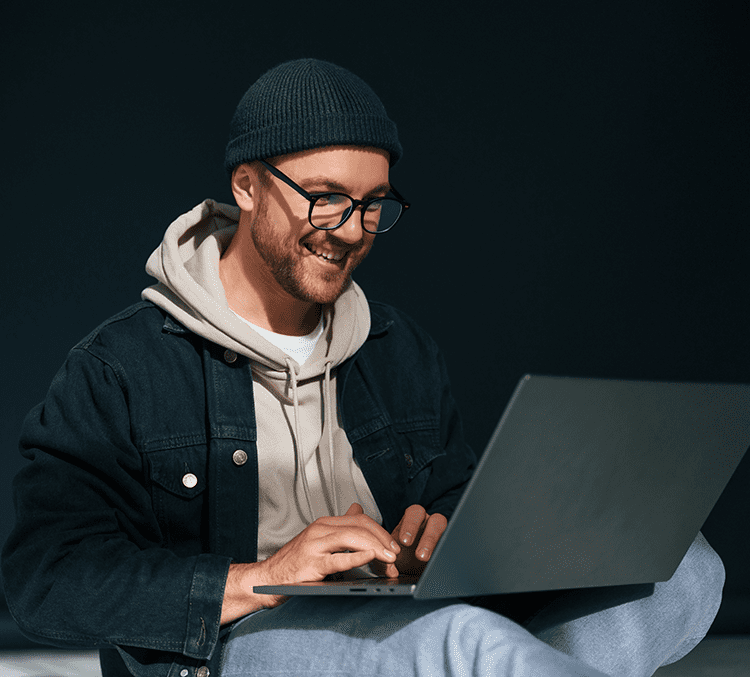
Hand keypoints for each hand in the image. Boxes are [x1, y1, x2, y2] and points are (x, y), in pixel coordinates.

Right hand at [258, 503, 399, 597]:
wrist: (267, 579)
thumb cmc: (295, 563)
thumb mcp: (319, 540)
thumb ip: (340, 526)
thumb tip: (358, 508)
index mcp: (325, 524)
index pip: (361, 519)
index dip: (381, 532)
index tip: (394, 547)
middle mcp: (320, 529)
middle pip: (360, 526)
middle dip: (383, 540)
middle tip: (396, 556)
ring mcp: (314, 545)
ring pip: (352, 537)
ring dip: (376, 547)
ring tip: (389, 559)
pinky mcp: (310, 564)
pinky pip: (338, 558)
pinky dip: (357, 556)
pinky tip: (370, 558)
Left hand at [372, 505, 447, 577]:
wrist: (408, 571)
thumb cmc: (397, 558)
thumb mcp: (387, 556)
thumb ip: (385, 560)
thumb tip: (389, 570)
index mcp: (413, 519)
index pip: (415, 513)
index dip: (410, 525)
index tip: (404, 542)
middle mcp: (430, 523)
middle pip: (436, 521)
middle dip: (429, 538)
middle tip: (420, 556)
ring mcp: (442, 536)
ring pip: (448, 535)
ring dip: (440, 550)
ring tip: (431, 564)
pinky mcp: (449, 548)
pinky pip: (452, 549)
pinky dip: (448, 558)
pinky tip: (441, 568)